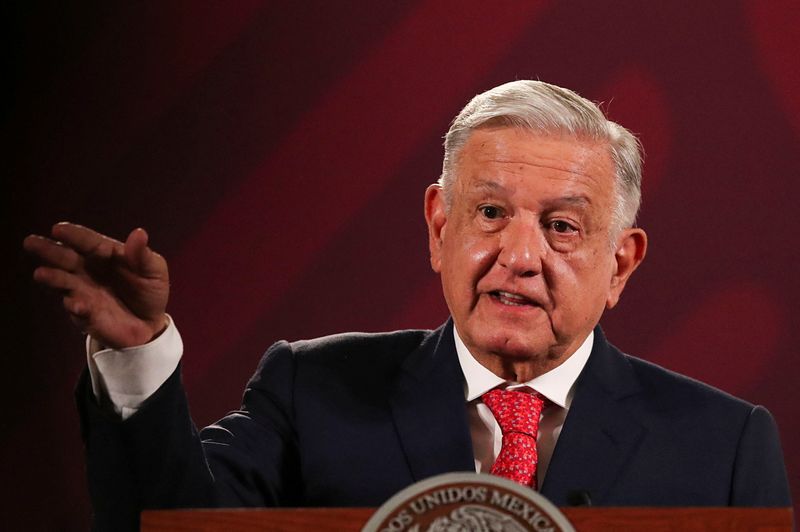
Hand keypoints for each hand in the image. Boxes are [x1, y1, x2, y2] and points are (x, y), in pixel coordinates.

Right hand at [24, 222, 169, 348]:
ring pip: (63, 283)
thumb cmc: (149, 290)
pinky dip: (76, 306)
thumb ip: (143, 255)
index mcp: (105, 254)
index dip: (73, 235)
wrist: (150, 324)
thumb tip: (140, 233)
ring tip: (40, 274)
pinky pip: (78, 310)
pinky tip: (76, 304)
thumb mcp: (154, 270)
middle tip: (31, 242)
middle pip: (65, 258)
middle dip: (49, 250)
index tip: (58, 229)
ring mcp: (83, 292)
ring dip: (52, 278)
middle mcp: (87, 271)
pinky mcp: (85, 315)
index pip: (87, 242)